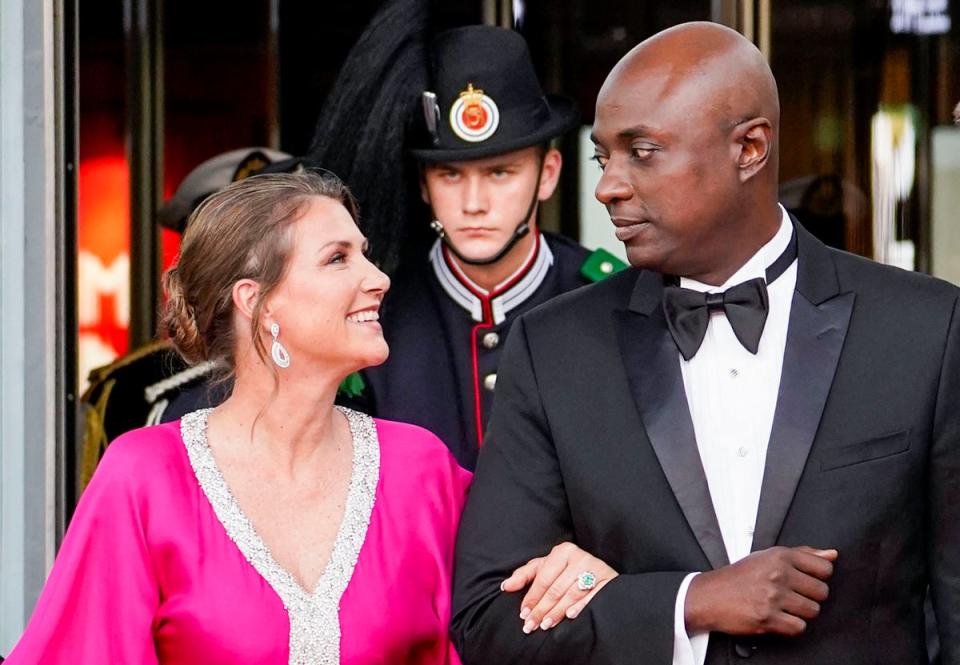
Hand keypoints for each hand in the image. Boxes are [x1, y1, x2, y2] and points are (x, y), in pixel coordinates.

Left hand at [500, 542, 617, 633]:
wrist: (599, 573)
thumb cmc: (566, 571)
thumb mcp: (545, 568)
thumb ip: (524, 575)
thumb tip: (506, 586)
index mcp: (563, 551)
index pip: (543, 579)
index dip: (532, 598)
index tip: (523, 614)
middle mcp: (579, 557)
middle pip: (556, 589)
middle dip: (541, 609)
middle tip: (531, 625)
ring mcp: (595, 568)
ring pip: (571, 594)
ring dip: (557, 612)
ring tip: (545, 625)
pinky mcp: (607, 581)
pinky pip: (591, 597)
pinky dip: (580, 606)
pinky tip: (569, 616)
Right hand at [685, 545, 837, 636]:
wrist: (710, 596)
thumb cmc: (739, 577)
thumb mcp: (767, 557)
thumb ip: (802, 554)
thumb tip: (832, 554)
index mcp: (780, 556)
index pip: (824, 567)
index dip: (819, 577)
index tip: (807, 580)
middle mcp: (778, 574)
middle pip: (822, 592)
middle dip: (810, 597)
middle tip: (793, 596)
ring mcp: (773, 596)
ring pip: (813, 610)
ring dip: (801, 613)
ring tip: (784, 607)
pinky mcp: (768, 618)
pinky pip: (799, 627)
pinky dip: (791, 626)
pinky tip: (778, 618)